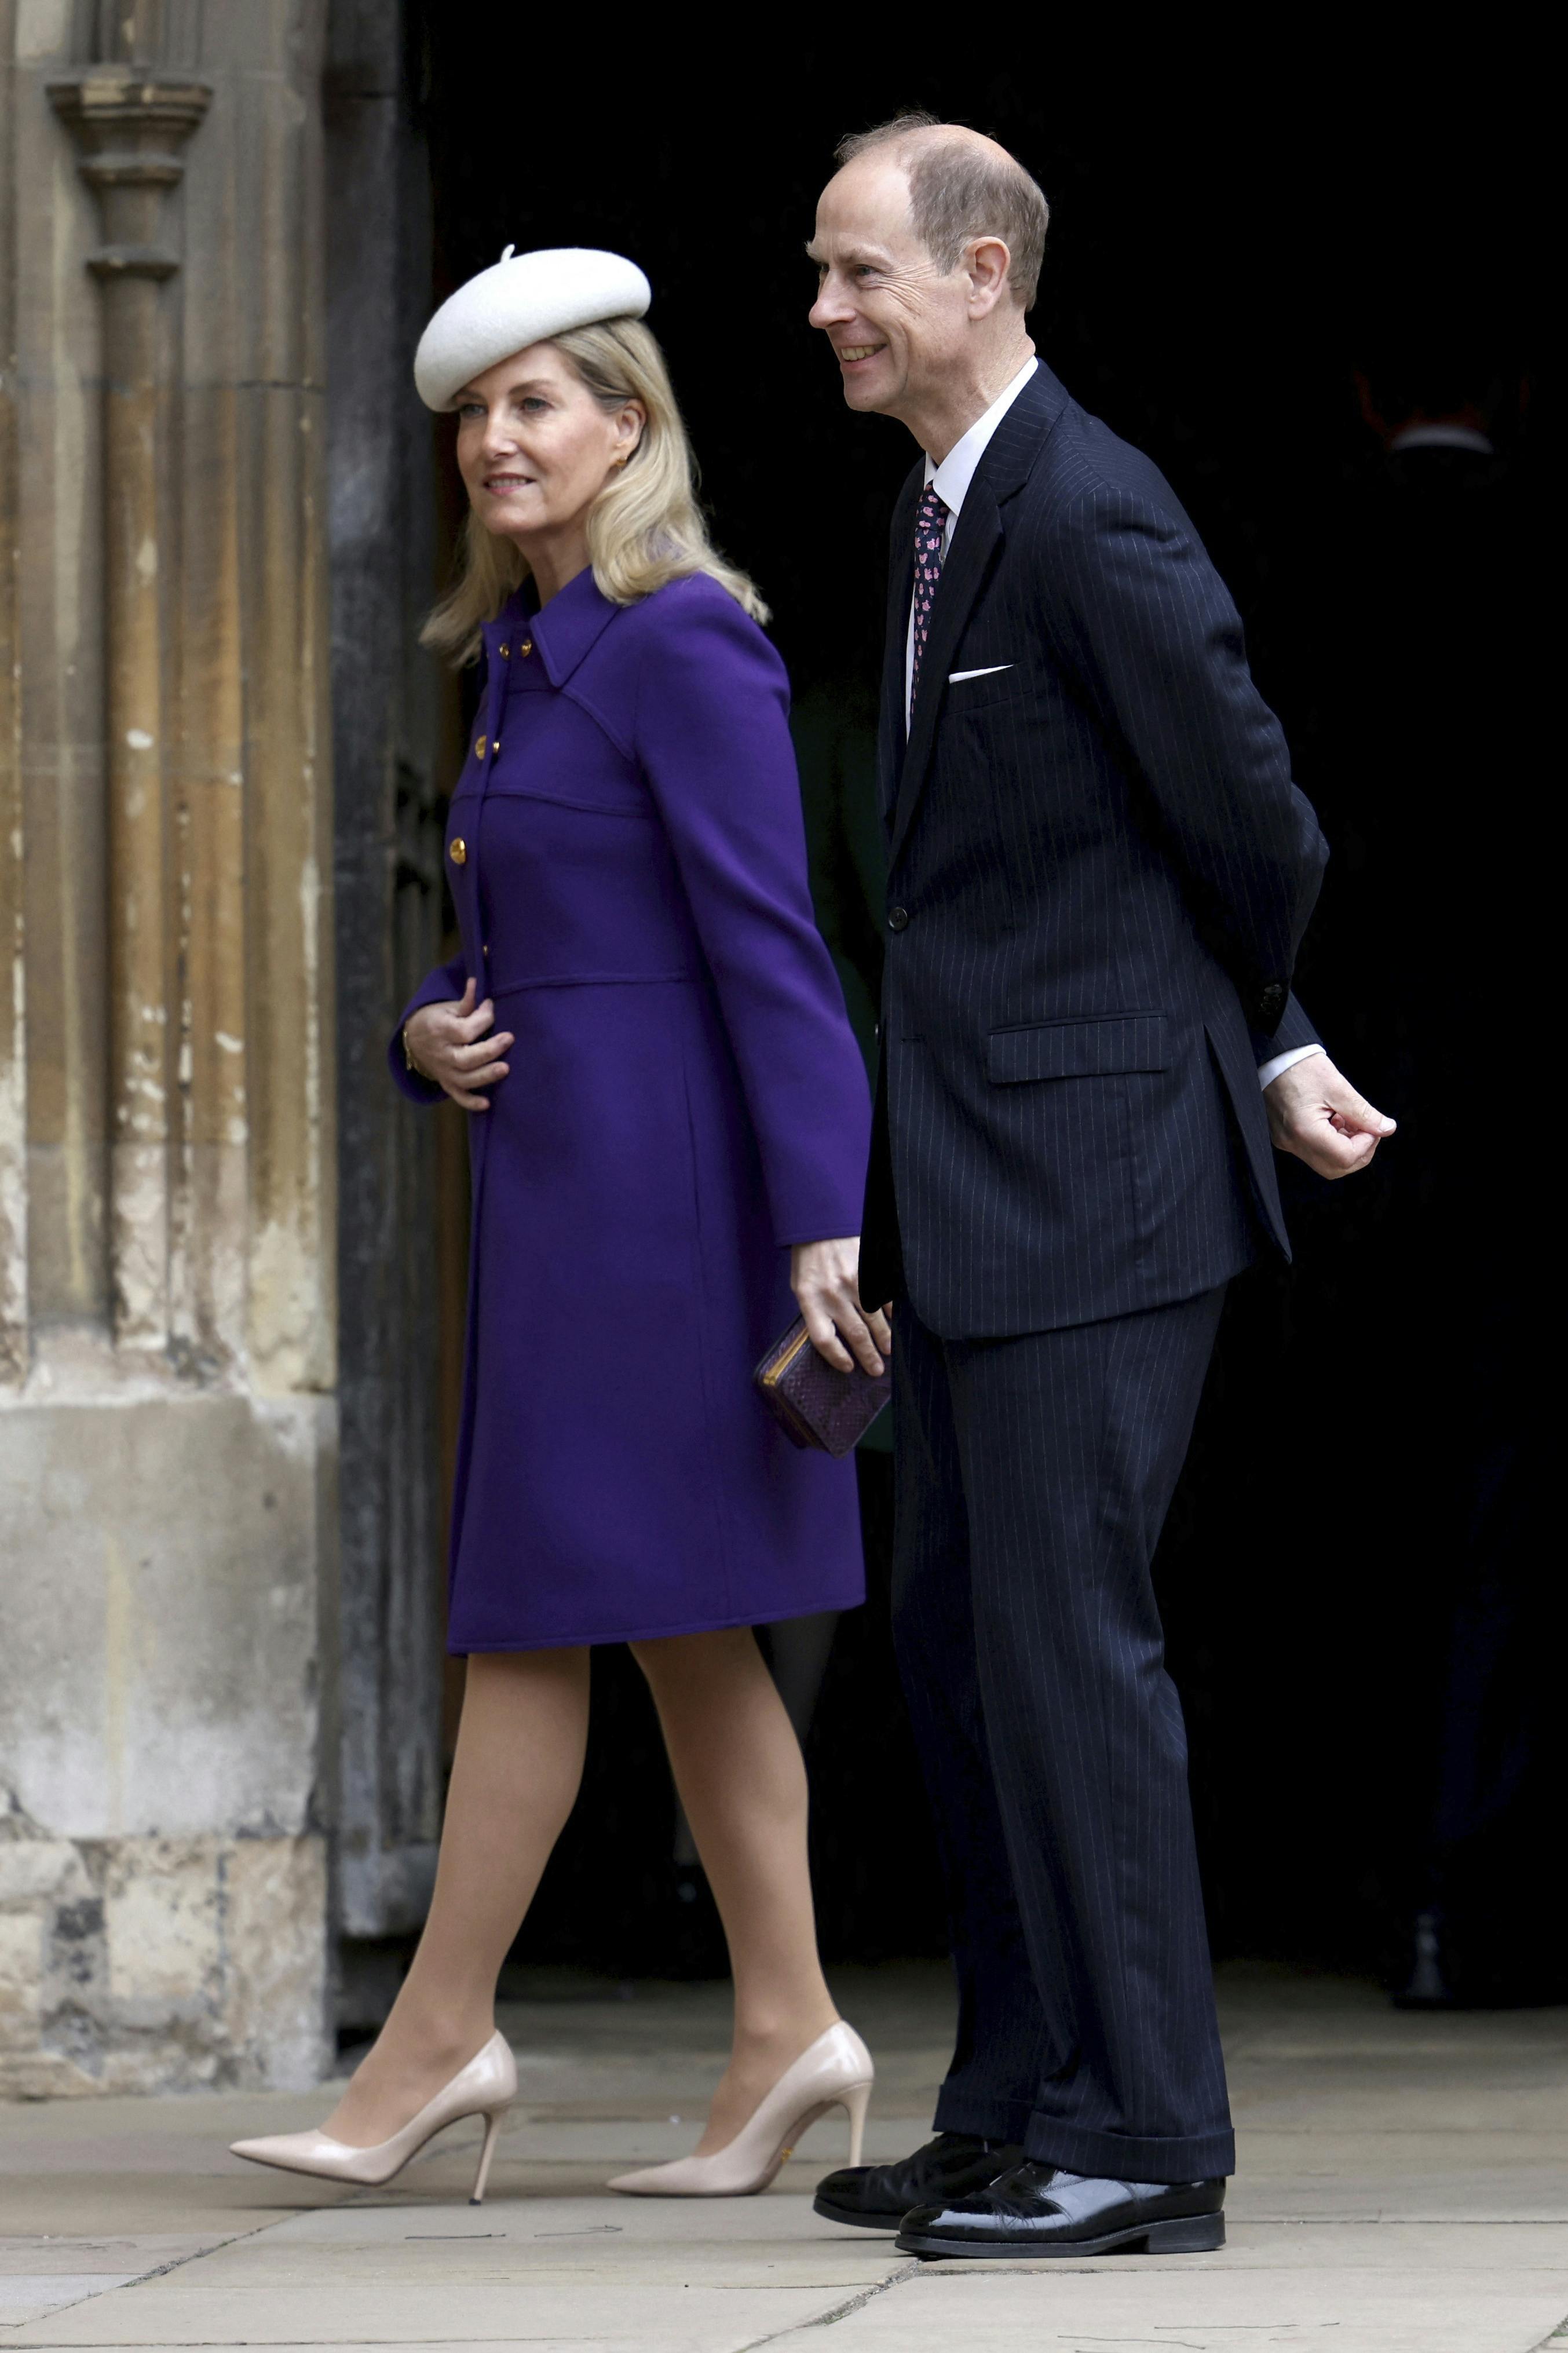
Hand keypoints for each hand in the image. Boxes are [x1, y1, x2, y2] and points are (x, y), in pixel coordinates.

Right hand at [404, 979, 513, 1111]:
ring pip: (464, 1079)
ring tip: (505, 1068)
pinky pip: (458, 1096)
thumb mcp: (446, 1008)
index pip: (464, 1030)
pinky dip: (471, 1102)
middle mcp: (441, 1054)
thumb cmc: (437, 1019)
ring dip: (485, 1075)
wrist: (413, 1039)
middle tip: (509, 1038)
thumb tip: (476, 983)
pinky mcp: (447, 1083)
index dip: (482, 1019)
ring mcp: (443, 1071)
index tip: (491, 1007)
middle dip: (489, 1050)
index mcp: (439, 1031)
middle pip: (465, 1058)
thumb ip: (465, 1002)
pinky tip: (487, 1104)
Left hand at [790, 1237, 891, 1375]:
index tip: (848, 1368)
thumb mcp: (800, 1285)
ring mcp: (855, 1282)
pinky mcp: (872, 1270)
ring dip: (884, 1339)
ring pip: (874, 1320)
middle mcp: (833, 1294)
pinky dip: (892, 1313)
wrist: (822, 1222)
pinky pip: (886, 1298)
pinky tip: (895, 1323)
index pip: (825, 1340)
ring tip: (889, 1351)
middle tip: (877, 1370)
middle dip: (868, 1356)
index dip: (838, 1358)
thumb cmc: (808, 1257)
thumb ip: (814, 1310)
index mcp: (810, 1299)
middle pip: (855, 1335)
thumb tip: (834, 1337)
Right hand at [1264, 1050, 1395, 1178]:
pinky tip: (1335, 1121)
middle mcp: (1293, 1142)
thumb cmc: (1302, 1068)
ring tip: (1349, 1122)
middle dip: (1358, 1153)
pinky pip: (1314, 1152)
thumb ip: (1364, 1113)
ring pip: (1326, 1163)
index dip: (1366, 1144)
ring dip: (1346, 1148)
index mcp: (1305, 1130)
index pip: (1345, 1157)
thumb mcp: (1339, 1088)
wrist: (1275, 1058)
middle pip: (1335, 1169)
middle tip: (1367, 1130)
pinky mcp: (1285, 1138)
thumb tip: (1386, 1129)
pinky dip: (1331, 1143)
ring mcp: (1287, 1142)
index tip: (1372, 1126)